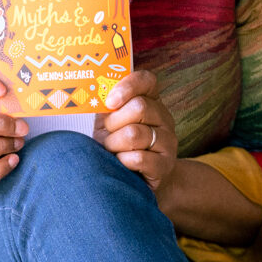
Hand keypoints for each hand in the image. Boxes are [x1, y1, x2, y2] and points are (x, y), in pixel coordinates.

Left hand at [96, 69, 176, 191]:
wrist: (137, 180)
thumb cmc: (118, 147)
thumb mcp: (109, 122)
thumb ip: (105, 106)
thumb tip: (92, 94)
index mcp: (151, 101)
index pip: (146, 80)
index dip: (127, 87)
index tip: (110, 101)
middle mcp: (164, 118)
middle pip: (139, 107)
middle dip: (114, 122)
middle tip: (109, 134)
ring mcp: (168, 141)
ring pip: (134, 134)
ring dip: (114, 144)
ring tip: (113, 150)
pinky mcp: (165, 165)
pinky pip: (138, 158)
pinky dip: (122, 161)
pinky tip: (122, 164)